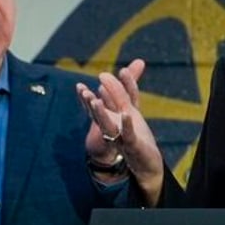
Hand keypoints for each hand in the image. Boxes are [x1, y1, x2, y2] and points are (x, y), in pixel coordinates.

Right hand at [76, 59, 163, 203]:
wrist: (145, 163)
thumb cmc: (134, 134)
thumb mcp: (133, 107)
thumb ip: (133, 86)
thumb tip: (139, 61)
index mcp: (108, 119)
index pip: (95, 107)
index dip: (86, 98)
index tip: (79, 86)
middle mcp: (110, 128)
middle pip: (97, 114)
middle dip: (89, 103)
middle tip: (83, 91)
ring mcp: (120, 137)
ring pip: (107, 125)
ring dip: (100, 113)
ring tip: (95, 99)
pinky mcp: (134, 145)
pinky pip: (128, 134)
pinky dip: (126, 125)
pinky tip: (126, 115)